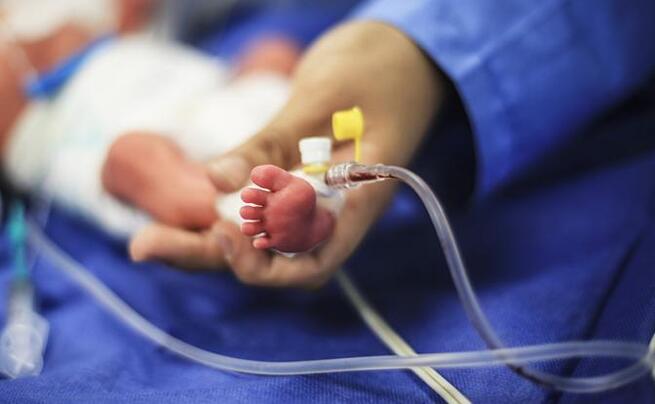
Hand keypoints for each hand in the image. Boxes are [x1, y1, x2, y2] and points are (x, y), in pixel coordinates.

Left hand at [130, 21, 443, 285]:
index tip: (223, 233)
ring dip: (206, 239)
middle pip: (272, 256)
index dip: (264, 264)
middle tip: (146, 246)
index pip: (311, 263)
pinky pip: (257, 206)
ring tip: (150, 237)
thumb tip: (214, 182)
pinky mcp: (296, 177)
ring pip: (259, 235)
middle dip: (211, 256)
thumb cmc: (377, 70)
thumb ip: (272, 145)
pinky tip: (186, 204)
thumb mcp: (323, 100)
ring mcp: (313, 196)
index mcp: (357, 202)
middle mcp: (332, 210)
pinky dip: (221, 209)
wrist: (398, 52)